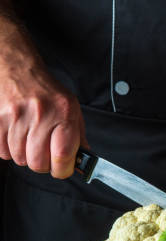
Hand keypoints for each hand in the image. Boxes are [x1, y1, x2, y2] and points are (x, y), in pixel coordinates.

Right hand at [0, 16, 87, 177]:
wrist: (20, 70)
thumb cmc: (48, 93)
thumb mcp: (72, 110)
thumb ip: (79, 137)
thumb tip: (83, 162)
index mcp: (64, 114)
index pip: (62, 156)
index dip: (63, 170)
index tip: (63, 169)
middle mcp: (41, 115)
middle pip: (38, 163)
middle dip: (43, 165)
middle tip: (45, 155)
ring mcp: (17, 117)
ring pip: (19, 159)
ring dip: (26, 156)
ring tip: (30, 140)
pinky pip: (3, 152)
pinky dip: (10, 150)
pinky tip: (17, 136)